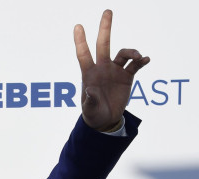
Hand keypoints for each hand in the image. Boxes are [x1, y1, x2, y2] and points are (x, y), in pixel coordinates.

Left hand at [74, 9, 149, 130]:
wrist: (105, 120)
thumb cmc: (93, 114)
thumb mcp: (89, 109)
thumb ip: (89, 100)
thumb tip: (90, 91)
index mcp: (89, 73)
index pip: (83, 53)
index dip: (80, 40)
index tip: (78, 26)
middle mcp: (102, 67)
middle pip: (103, 43)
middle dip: (105, 27)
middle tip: (107, 11)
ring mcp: (115, 70)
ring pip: (123, 53)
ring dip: (132, 52)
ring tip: (138, 57)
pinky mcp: (127, 76)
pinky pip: (136, 65)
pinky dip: (142, 61)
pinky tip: (146, 60)